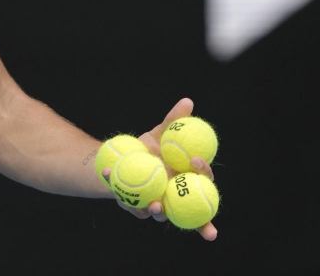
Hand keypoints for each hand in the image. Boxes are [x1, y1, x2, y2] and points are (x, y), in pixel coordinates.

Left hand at [102, 97, 218, 241]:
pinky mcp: (137, 208)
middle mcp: (177, 196)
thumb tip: (187, 101)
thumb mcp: (161, 133)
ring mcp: (158, 204)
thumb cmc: (151, 147)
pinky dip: (122, 196)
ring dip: (158, 211)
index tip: (196, 160)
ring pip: (161, 213)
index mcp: (188, 179)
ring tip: (154, 205)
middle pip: (191, 209)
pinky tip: (115, 181)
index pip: (204, 178)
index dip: (204, 171)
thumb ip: (174, 121)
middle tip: (192, 193)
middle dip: (198, 218)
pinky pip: (131, 204)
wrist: (125, 157)